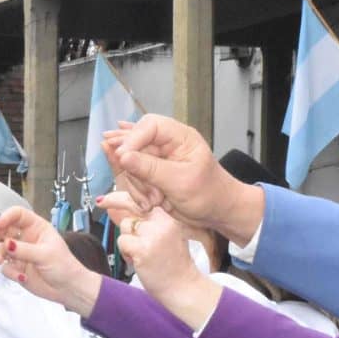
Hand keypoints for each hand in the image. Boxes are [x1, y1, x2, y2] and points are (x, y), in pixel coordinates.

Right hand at [0, 206, 100, 314]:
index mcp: (36, 227)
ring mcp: (20, 253)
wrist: (68, 289)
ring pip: (0, 248)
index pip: (18, 214)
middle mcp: (26, 238)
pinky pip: (5, 267)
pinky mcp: (17, 268)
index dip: (6, 217)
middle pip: (4, 229)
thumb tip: (6, 244)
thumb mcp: (45, 254)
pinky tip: (22, 277)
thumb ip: (24, 249)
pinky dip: (9, 272)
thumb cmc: (64, 266)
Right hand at [103, 114, 265, 243]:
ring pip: (129, 166)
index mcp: (180, 136)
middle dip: (136, 173)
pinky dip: (136, 193)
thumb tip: (123, 156)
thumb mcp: (180, 182)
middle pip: (133, 147)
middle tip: (150, 194)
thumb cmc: (209, 194)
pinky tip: (147, 204)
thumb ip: (150, 169)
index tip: (122, 158)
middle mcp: (166, 144)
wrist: (216, 212)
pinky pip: (131, 179)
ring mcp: (156, 160)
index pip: (149, 125)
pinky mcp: (150, 175)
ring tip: (154, 202)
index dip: (132, 138)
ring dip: (137, 187)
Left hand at [117, 207, 220, 329]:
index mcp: (170, 217)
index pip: (144, 198)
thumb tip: (124, 209)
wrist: (183, 287)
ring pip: (125, 226)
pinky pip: (123, 242)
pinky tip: (139, 261)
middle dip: (120, 213)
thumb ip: (150, 222)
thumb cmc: (174, 266)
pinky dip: (126, 253)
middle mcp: (163, 222)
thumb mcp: (167, 236)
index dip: (124, 195)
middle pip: (131, 209)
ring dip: (128, 242)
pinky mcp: (143, 248)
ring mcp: (153, 234)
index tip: (107, 196)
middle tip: (110, 213)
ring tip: (142, 254)